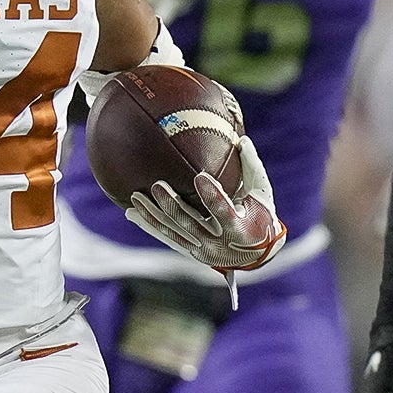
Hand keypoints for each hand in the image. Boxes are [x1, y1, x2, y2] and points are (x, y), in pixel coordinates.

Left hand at [124, 134, 283, 273]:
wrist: (257, 253)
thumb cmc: (260, 214)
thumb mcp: (261, 193)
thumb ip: (251, 166)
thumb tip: (242, 139)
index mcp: (239, 229)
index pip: (224, 212)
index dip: (213, 196)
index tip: (200, 176)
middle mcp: (218, 244)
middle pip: (191, 224)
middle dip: (172, 206)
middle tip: (157, 185)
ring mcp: (202, 251)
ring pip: (173, 232)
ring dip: (152, 215)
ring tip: (135, 197)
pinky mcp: (190, 252)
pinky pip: (166, 237)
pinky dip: (149, 225)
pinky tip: (131, 213)